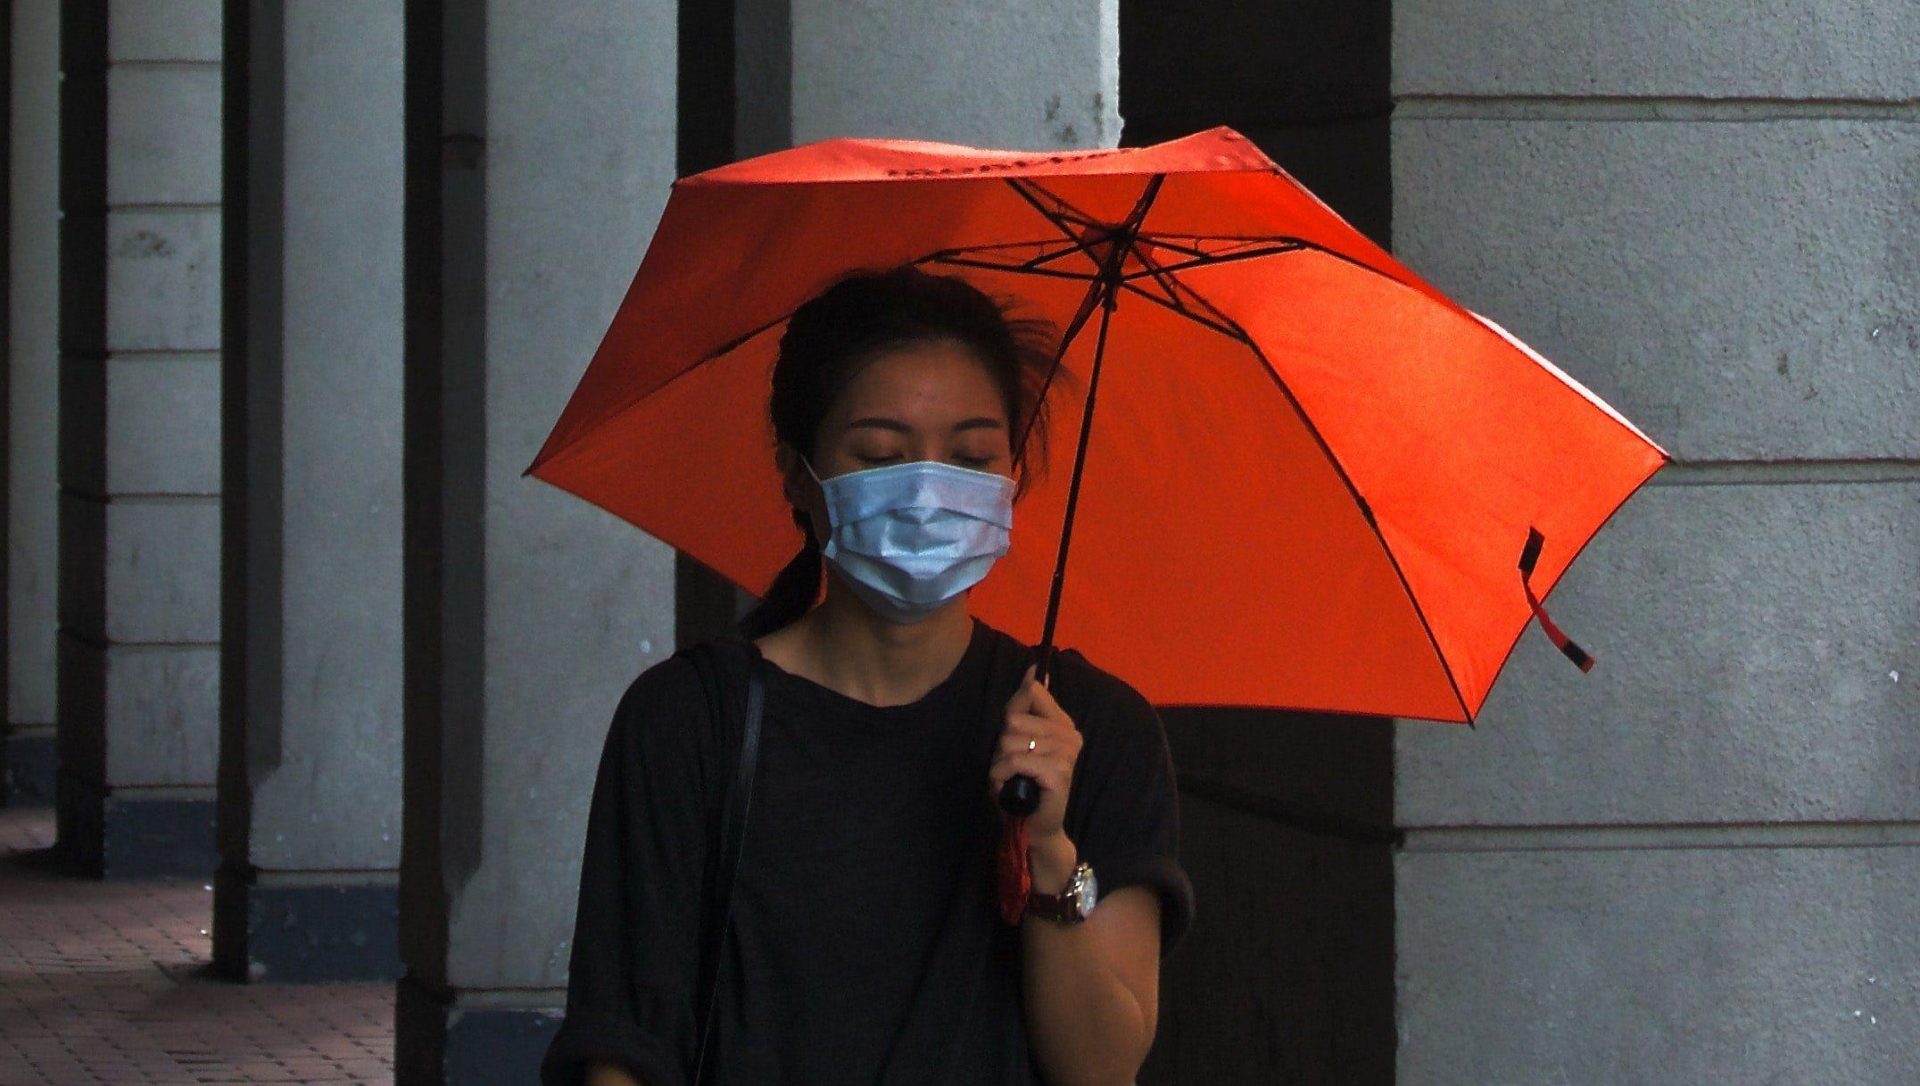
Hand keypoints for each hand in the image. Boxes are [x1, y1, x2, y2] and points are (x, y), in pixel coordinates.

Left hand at [988, 663, 1082, 841]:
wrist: (1034, 826)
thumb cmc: (1022, 782)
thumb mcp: (1017, 739)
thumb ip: (1023, 705)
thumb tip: (1033, 670)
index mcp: (1063, 723)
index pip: (1032, 693)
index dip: (1012, 713)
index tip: (1015, 737)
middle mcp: (1070, 734)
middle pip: (1014, 720)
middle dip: (1002, 746)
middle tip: (1011, 767)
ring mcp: (1067, 753)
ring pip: (1011, 741)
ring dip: (1000, 764)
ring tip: (1011, 779)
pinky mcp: (1059, 772)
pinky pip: (1016, 760)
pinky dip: (1002, 775)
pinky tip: (1009, 786)